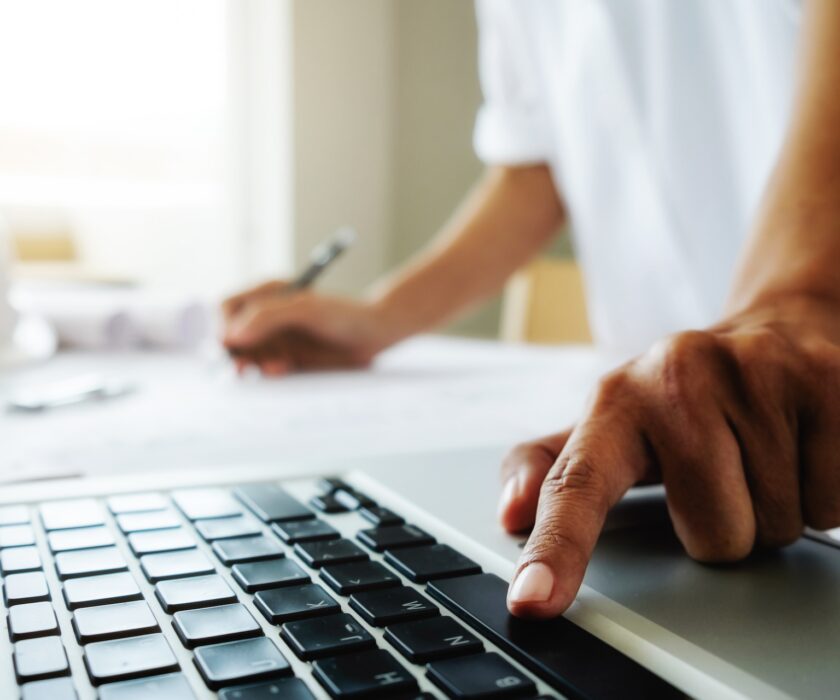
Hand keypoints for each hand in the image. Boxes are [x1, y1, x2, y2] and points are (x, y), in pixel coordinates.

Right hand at [221, 281, 395, 374]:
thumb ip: (268, 317)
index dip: (224, 325)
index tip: (233, 343)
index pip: (226, 307)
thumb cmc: (344, 314)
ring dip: (253, 364)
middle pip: (230, 335)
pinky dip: (268, 371)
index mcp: (266, 292)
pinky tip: (286, 368)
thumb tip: (231, 335)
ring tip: (279, 366)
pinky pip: (262, 369)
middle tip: (243, 369)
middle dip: (233, 352)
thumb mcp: (306, 309)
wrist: (374, 336)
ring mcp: (274, 337)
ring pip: (244, 355)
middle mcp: (265, 314)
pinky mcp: (285, 357)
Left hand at [498, 296, 839, 617]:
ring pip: (776, 523)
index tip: (532, 601)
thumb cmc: (683, 399)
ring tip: (764, 455)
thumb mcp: (610, 427)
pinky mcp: (825, 379)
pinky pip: (833, 501)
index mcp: (615, 400)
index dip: (558, 548)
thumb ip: (551, 468)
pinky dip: (824, 493)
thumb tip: (511, 513)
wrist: (775, 332)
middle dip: (727, 525)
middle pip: (713, 537)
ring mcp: (754, 371)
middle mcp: (676, 376)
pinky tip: (805, 445)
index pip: (578, 484)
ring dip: (775, 508)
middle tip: (727, 472)